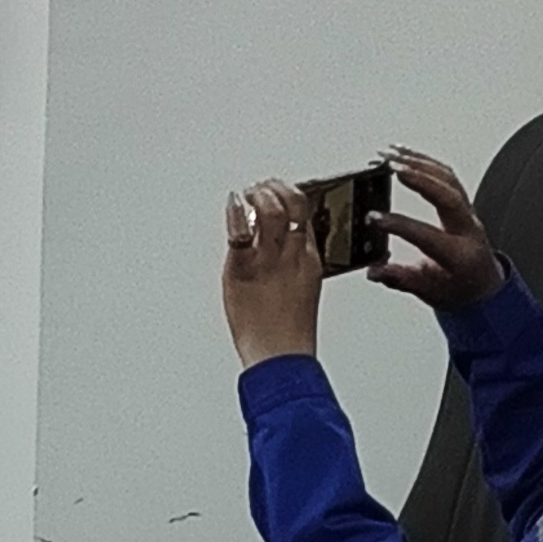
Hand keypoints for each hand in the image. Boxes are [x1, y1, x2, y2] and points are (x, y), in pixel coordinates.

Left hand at [220, 184, 328, 369]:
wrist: (281, 355)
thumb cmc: (289, 330)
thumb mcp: (301, 290)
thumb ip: (294, 265)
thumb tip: (282, 248)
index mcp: (310, 260)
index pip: (307, 215)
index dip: (292, 195)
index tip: (279, 189)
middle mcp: (292, 255)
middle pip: (292, 205)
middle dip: (276, 188)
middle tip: (260, 186)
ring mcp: (268, 261)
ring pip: (270, 212)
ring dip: (257, 195)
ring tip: (246, 193)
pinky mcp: (244, 270)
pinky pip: (240, 233)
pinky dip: (235, 213)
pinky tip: (231, 205)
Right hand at [367, 149, 504, 310]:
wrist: (484, 289)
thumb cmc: (459, 291)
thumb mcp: (428, 293)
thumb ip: (401, 279)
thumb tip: (374, 272)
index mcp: (459, 255)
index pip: (427, 235)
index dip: (398, 225)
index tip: (373, 218)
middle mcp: (468, 230)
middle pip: (448, 196)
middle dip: (419, 178)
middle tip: (391, 166)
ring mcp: (468, 214)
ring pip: (449, 180)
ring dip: (420, 163)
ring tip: (391, 155)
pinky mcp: (463, 205)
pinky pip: (449, 177)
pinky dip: (426, 162)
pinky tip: (406, 154)